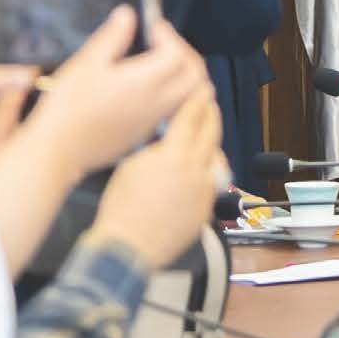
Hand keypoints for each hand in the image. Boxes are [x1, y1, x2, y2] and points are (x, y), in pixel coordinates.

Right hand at [30, 12, 211, 176]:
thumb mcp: (86, 63)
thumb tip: (128, 15)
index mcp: (144, 83)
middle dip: (185, 53)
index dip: (168, 34)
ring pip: (189, 96)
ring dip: (184, 74)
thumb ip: (112, 37)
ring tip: (161, 61)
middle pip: (194, 76)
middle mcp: (156, 103)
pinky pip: (174, 110)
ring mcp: (153, 120)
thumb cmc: (68, 107)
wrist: (60, 150)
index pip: (177, 54)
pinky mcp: (145, 132)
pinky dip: (174, 92)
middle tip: (164, 41)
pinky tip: (149, 85)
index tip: (153, 25)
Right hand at [93, 85, 226, 265]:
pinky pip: (212, 184)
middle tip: (209, 105)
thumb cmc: (121, 211)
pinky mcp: (205, 210)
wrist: (128, 248)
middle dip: (211, 115)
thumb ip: (154, 147)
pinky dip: (207, 173)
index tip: (202, 89)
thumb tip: (165, 138)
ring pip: (217, 160)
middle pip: (212, 134)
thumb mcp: (131, 165)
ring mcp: (205, 192)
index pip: (192, 117)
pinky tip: (196, 172)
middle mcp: (197, 171)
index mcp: (175, 156)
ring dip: (212, 145)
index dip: (198, 100)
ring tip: (204, 139)